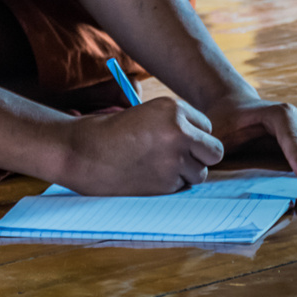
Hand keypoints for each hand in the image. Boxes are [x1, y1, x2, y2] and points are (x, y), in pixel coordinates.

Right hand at [57, 97, 225, 195]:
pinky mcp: (166, 182)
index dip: (193, 136)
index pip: (207, 126)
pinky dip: (170, 186)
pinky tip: (148, 177)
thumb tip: (203, 147)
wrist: (82, 152)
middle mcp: (180, 131)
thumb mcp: (146, 115)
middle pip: (214, 151)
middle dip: (201, 157)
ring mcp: (175, 159)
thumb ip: (175, 126)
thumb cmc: (110, 132)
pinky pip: (182, 187)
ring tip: (157, 167)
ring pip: (199, 173)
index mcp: (174, 108)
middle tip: (182, 159)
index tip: (176, 141)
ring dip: (185, 174)